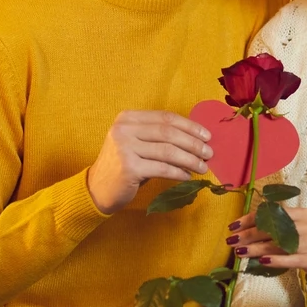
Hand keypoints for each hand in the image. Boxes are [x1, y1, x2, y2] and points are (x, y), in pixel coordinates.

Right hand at [87, 110, 212, 214]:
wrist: (97, 189)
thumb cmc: (125, 165)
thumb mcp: (137, 143)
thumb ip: (159, 136)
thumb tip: (197, 138)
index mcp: (127, 118)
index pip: (166, 118)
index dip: (190, 126)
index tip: (207, 135)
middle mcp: (124, 129)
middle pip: (169, 133)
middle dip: (193, 143)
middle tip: (209, 153)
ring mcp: (124, 148)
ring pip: (168, 151)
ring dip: (190, 159)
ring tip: (203, 167)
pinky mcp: (128, 168)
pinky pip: (162, 168)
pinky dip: (179, 172)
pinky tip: (188, 176)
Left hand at [228, 207, 306, 289]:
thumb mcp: (298, 231)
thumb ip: (278, 227)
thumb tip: (245, 231)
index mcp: (303, 214)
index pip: (272, 213)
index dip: (251, 219)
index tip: (234, 226)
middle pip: (273, 228)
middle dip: (248, 234)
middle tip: (231, 241)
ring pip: (278, 244)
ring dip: (255, 249)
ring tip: (239, 253)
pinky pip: (290, 259)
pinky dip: (275, 260)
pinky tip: (261, 261)